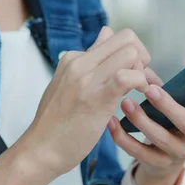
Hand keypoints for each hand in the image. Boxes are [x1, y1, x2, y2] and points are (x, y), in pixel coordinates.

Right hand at [20, 27, 150, 176]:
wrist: (40, 150)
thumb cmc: (56, 123)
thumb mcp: (68, 83)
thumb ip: (90, 60)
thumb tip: (105, 33)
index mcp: (74, 58)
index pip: (115, 37)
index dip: (133, 53)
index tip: (135, 72)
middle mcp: (80, 63)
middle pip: (127, 38)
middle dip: (143, 57)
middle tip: (142, 81)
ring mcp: (87, 79)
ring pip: (130, 54)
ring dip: (144, 72)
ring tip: (141, 92)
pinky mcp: (96, 98)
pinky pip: (128, 77)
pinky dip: (141, 83)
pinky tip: (139, 97)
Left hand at [107, 62, 184, 177]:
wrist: (166, 157)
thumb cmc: (178, 119)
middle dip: (168, 107)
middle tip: (150, 89)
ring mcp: (179, 154)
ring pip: (160, 139)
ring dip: (142, 120)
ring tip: (126, 102)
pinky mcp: (158, 163)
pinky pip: (138, 152)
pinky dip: (123, 137)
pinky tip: (112, 121)